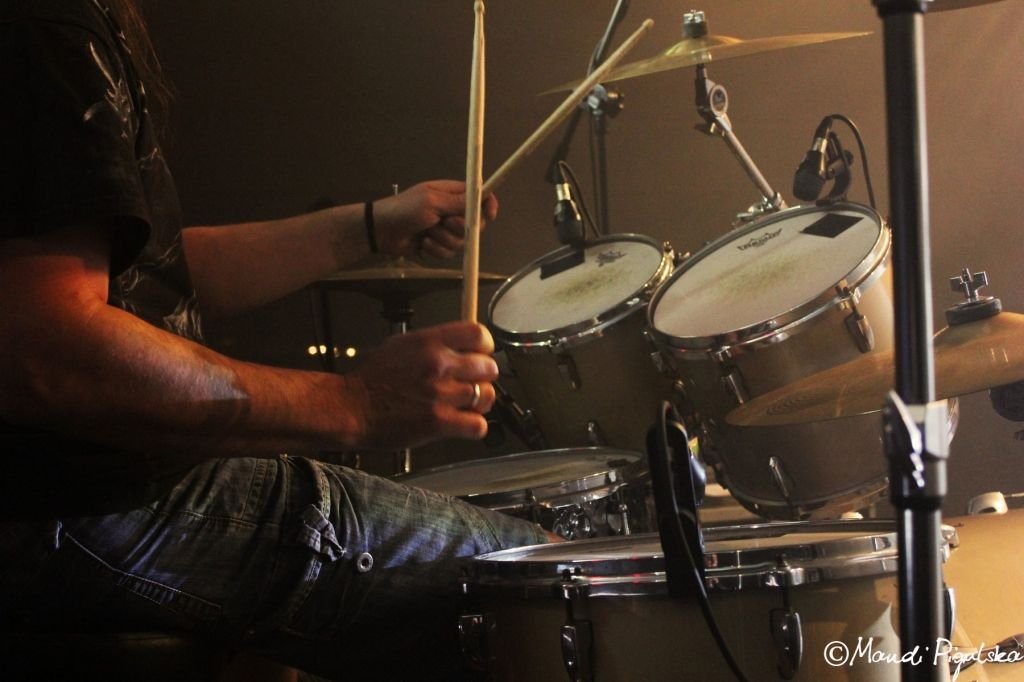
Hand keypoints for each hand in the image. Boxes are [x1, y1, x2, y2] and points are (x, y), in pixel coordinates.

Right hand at [340, 321, 498, 449]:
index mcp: (430, 342)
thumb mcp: (401, 345)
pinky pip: (478, 425)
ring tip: (465, 405)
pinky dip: (474, 427)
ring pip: (487, 396)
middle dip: (483, 377)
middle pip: (488, 367)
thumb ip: (433, 343)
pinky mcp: (440, 422)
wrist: (352, 408)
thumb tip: (458, 345)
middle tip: (470, 384)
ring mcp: (441, 394)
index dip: (485, 347)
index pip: (478, 334)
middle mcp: (439, 365)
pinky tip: (461, 424)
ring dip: (480, 402)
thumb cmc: (372, 379)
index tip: (480, 355)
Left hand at [371, 180, 498, 258]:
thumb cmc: (404, 209)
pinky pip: (449, 252)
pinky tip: (423, 244)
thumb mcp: (431, 201)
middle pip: (474, 223)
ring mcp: (444, 229)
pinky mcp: (438, 245)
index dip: (488, 204)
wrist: (381, 231)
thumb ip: (457, 201)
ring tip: (427, 233)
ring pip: (461, 241)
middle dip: (461, 227)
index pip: (479, 196)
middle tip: (445, 222)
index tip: (490, 215)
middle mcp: (451, 211)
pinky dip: (436, 250)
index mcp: (451, 194)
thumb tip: (481, 195)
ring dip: (444, 239)